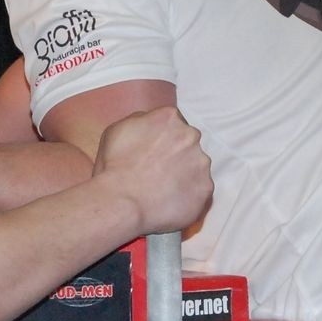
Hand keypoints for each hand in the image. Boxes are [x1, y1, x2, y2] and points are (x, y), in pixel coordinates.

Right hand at [91, 106, 211, 233]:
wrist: (122, 202)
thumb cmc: (115, 167)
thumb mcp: (117, 130)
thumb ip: (140, 120)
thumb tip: (150, 122)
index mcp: (169, 118)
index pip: (173, 123)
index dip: (162, 138)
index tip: (154, 151)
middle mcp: (190, 136)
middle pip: (188, 142)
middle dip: (176, 154)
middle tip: (157, 171)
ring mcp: (201, 162)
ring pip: (196, 166)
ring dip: (184, 174)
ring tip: (162, 188)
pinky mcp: (206, 188)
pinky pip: (200, 190)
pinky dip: (188, 195)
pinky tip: (170, 200)